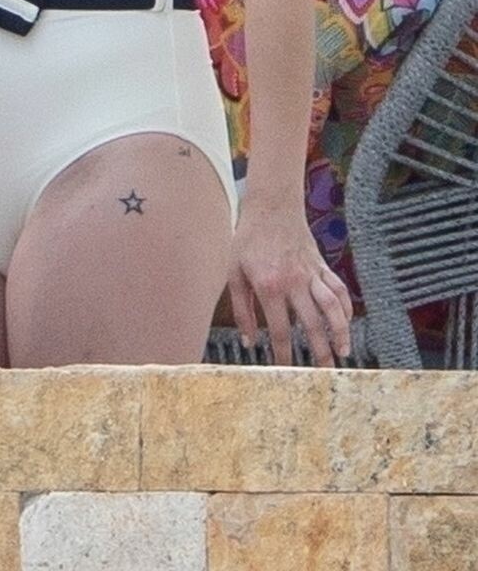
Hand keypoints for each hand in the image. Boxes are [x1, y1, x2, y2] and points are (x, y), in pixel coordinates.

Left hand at [228, 203, 352, 364]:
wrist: (270, 207)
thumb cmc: (247, 240)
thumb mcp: (234, 272)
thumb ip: (242, 309)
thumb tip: (249, 341)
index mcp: (269, 286)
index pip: (281, 330)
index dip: (284, 354)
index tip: (286, 372)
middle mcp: (294, 282)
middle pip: (312, 324)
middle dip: (320, 352)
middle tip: (325, 374)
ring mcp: (311, 273)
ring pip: (332, 307)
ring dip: (341, 332)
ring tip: (344, 352)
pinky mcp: (322, 266)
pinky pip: (339, 289)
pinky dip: (346, 308)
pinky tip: (347, 322)